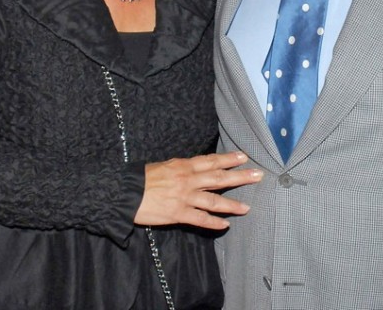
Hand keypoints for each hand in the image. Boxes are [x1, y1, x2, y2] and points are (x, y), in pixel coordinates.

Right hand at [135, 152, 262, 229]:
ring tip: (247, 207)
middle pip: (218, 177)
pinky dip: (213, 222)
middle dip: (240, 176)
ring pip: (213, 200)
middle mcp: (187, 180)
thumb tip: (193, 168)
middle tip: (258, 175)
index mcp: (183, 166)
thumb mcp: (163, 166)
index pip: (210, 161)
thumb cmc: (141, 178)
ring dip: (232, 204)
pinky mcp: (178, 213)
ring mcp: (184, 197)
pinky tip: (225, 225)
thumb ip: (180, 168)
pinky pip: (200, 219)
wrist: (125, 192)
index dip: (228, 159)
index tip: (244, 156)